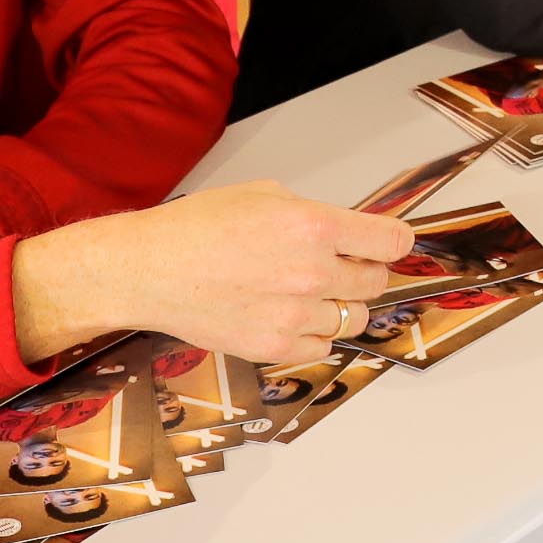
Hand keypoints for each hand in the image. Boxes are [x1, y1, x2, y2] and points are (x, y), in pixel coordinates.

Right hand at [10, 181, 414, 367]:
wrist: (149, 269)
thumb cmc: (199, 227)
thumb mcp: (267, 196)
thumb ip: (317, 216)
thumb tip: (350, 233)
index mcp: (314, 226)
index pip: (392, 241)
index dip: (394, 242)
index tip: (388, 245)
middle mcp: (311, 273)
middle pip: (376, 282)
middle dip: (364, 271)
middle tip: (342, 265)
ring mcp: (293, 315)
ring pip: (353, 318)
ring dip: (341, 304)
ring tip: (310, 291)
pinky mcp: (273, 347)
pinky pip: (322, 346)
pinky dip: (316, 333)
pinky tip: (291, 314)